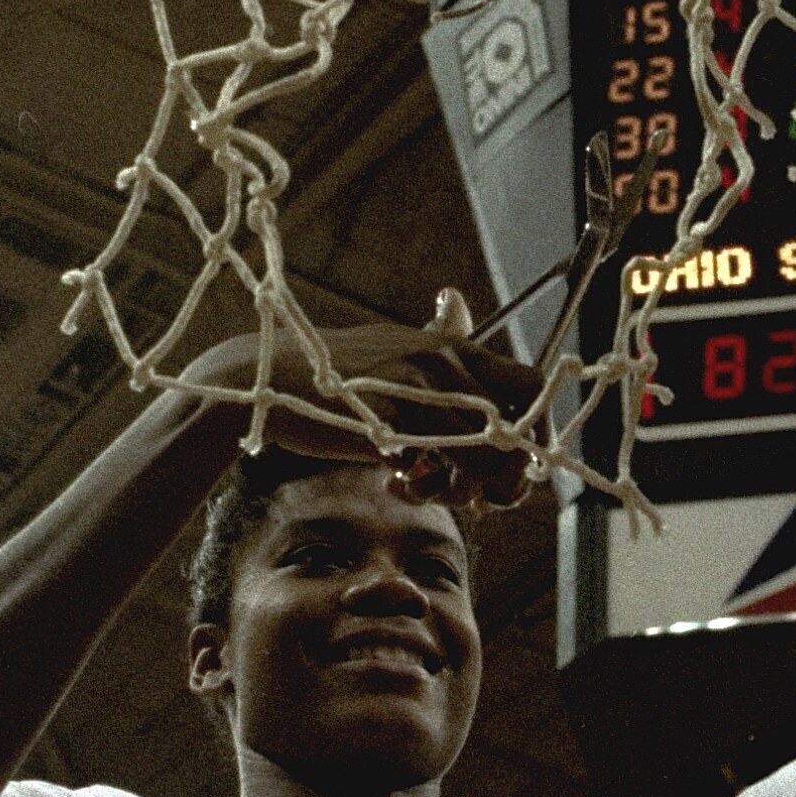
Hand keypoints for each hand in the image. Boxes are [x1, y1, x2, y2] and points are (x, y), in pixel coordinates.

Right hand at [182, 311, 537, 507]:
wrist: (263, 381)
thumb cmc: (332, 380)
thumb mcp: (390, 354)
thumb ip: (431, 348)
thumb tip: (456, 301)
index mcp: (451, 346)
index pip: (531, 383)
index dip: (532, 433)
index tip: (504, 466)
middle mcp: (447, 358)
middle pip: (526, 418)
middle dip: (516, 469)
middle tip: (484, 495)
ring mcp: (425, 384)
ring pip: (494, 450)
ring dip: (474, 488)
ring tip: (427, 489)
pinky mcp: (400, 415)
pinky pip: (453, 465)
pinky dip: (437, 490)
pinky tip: (400, 485)